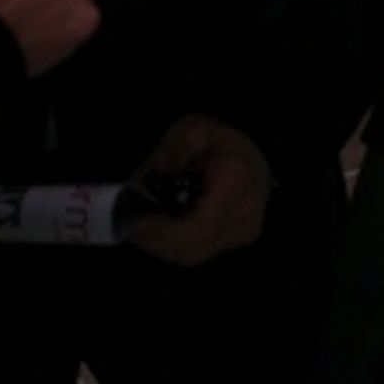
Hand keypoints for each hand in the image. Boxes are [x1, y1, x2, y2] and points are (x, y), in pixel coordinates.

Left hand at [129, 113, 272, 265]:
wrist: (252, 149)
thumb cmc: (223, 139)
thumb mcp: (190, 131)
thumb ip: (166, 156)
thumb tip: (142, 185)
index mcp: (236, 179)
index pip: (197, 225)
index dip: (164, 232)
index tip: (138, 224)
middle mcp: (245, 209)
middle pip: (192, 245)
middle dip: (156, 240)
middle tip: (130, 228)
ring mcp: (246, 227)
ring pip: (195, 253)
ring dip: (163, 245)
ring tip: (140, 229)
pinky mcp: (240, 236)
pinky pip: (201, 250)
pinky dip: (176, 244)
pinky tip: (159, 231)